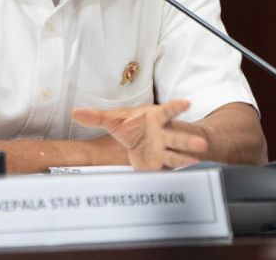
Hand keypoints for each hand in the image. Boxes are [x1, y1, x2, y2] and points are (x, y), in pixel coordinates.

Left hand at [71, 99, 208, 170]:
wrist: (144, 139)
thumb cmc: (133, 125)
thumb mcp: (115, 120)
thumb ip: (97, 117)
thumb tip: (75, 112)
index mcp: (154, 118)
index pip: (167, 110)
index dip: (176, 107)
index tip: (186, 104)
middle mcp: (163, 132)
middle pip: (176, 135)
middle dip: (187, 139)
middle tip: (201, 143)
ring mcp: (165, 149)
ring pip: (177, 153)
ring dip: (187, 156)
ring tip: (197, 160)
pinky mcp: (162, 164)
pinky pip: (170, 167)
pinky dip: (178, 170)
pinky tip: (190, 172)